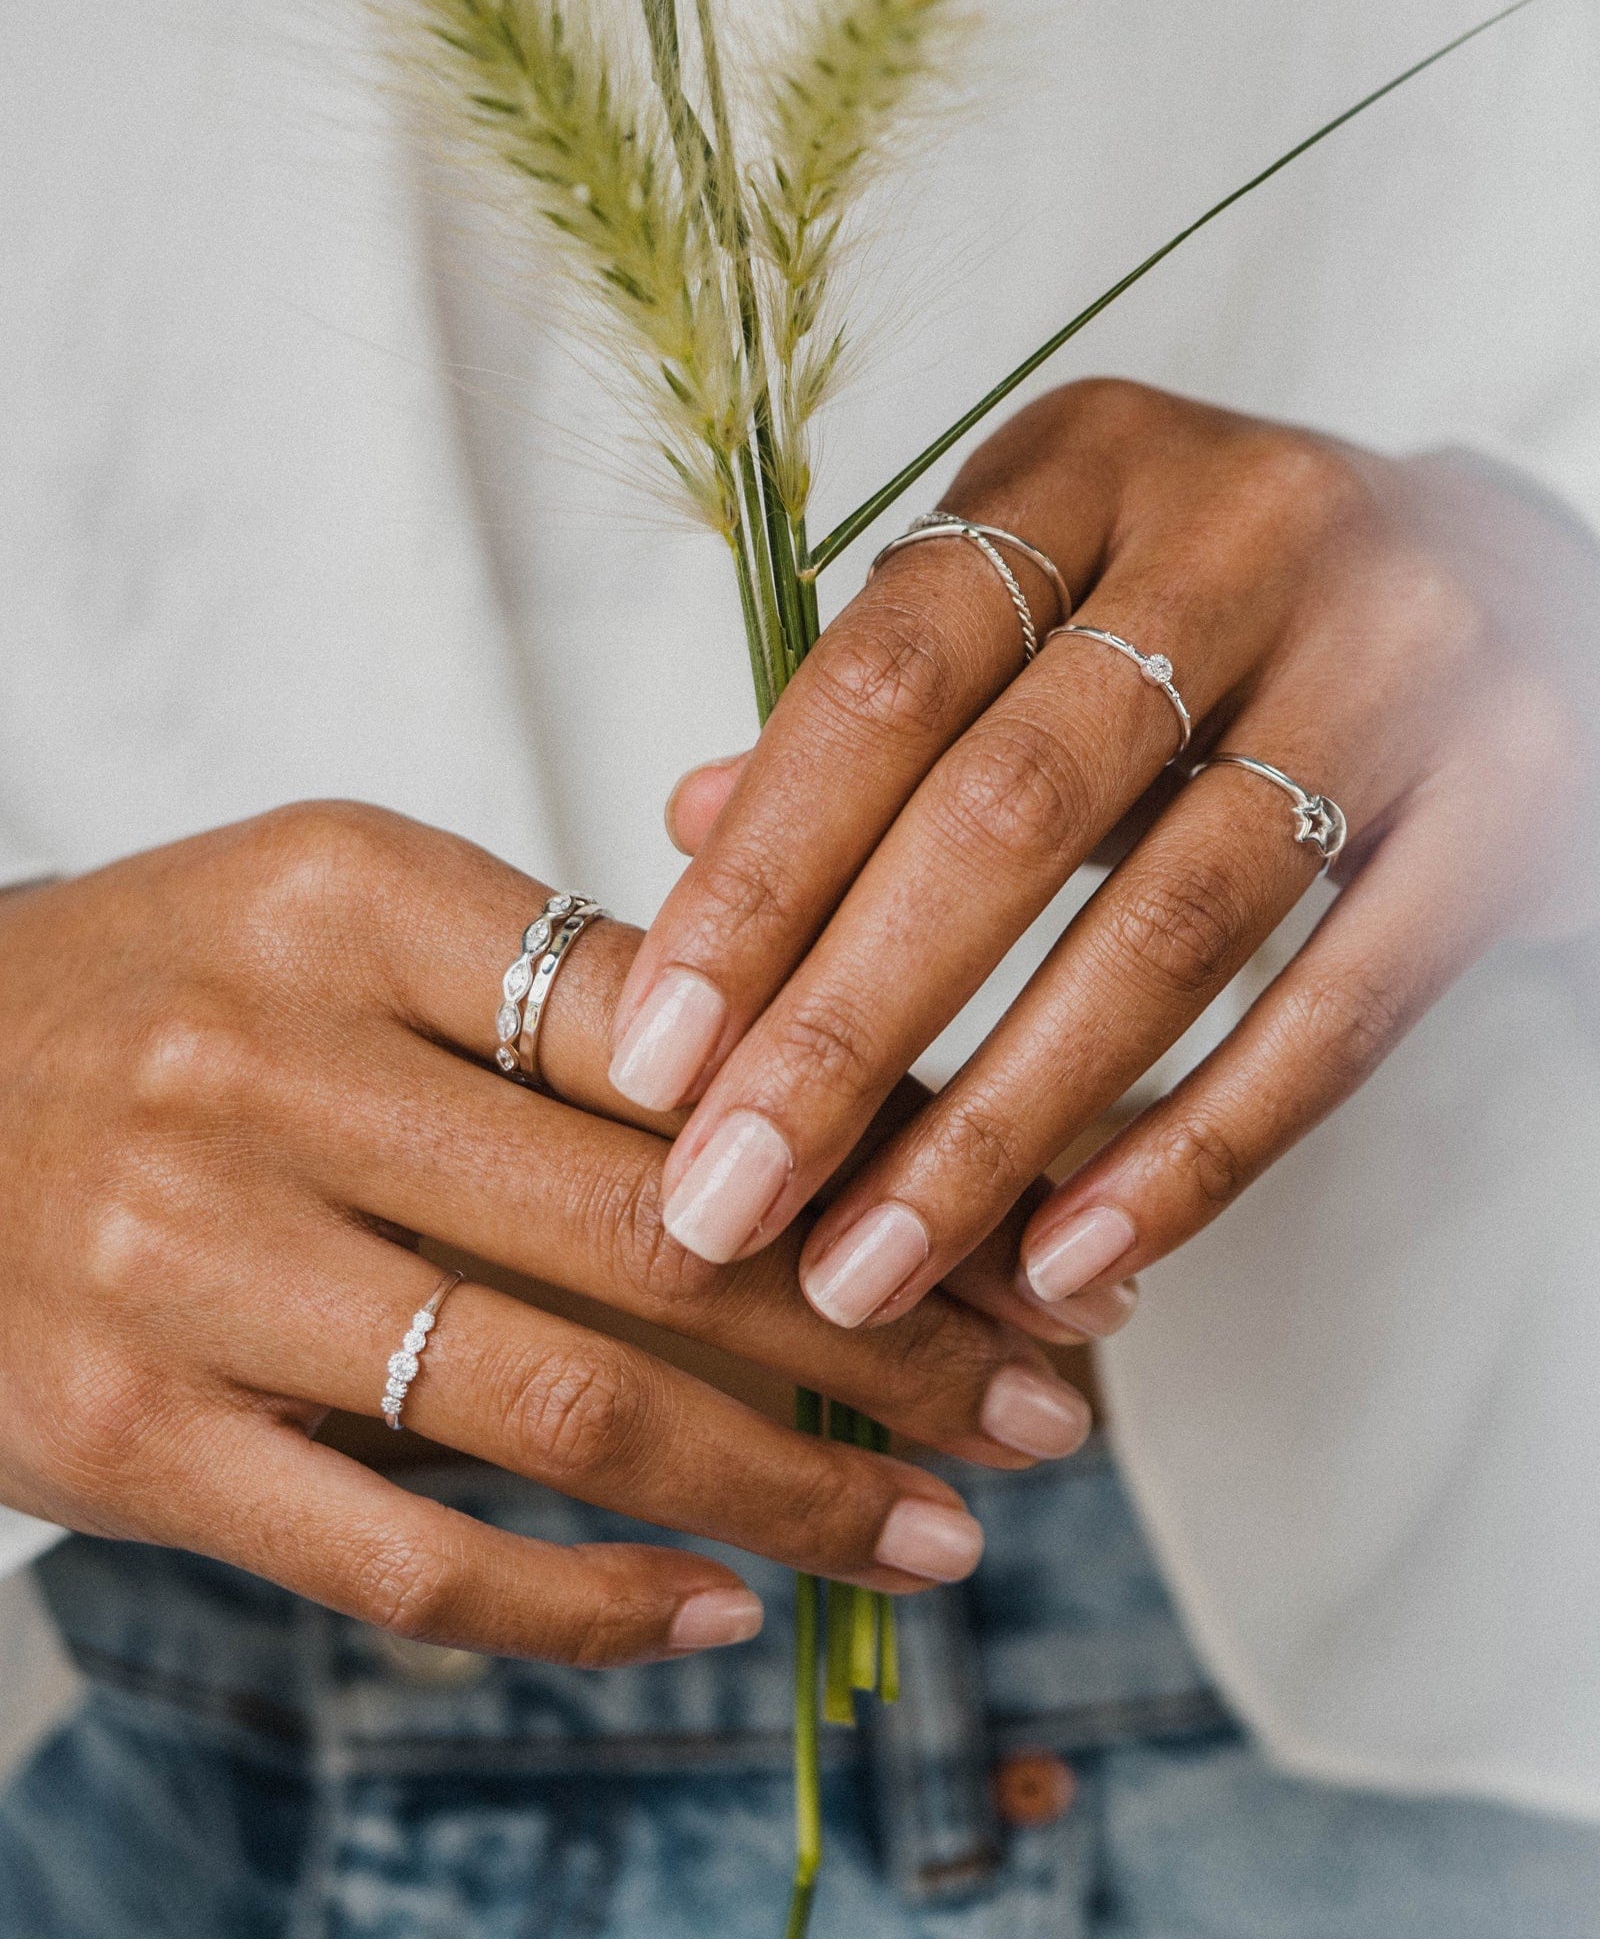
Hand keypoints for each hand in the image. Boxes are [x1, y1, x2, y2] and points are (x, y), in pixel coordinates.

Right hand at [0, 803, 1089, 1667]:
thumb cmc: (164, 997)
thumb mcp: (347, 917)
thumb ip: (566, 996)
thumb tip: (846, 1123)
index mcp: (356, 897)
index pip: (687, 1038)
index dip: (888, 1145)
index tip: (1026, 1228)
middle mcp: (269, 1065)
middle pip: (657, 1230)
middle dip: (898, 1337)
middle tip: (1054, 1402)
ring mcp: (188, 1261)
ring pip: (559, 1406)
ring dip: (790, 1488)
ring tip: (944, 1531)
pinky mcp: (124, 1439)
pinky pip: (403, 1556)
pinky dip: (584, 1604)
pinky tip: (719, 1612)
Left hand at [611, 381, 1597, 1331]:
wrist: (1504, 573)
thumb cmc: (1208, 614)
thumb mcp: (1035, 610)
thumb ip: (874, 718)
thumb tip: (686, 824)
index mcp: (1081, 465)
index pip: (881, 679)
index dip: (761, 879)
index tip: (656, 1059)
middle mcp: (1243, 530)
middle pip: (1008, 811)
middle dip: (847, 1034)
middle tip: (728, 1205)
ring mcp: (1399, 655)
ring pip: (1167, 929)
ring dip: (999, 1129)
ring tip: (869, 1271)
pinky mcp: (1516, 790)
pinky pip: (1341, 1009)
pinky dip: (1194, 1149)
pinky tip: (1073, 1253)